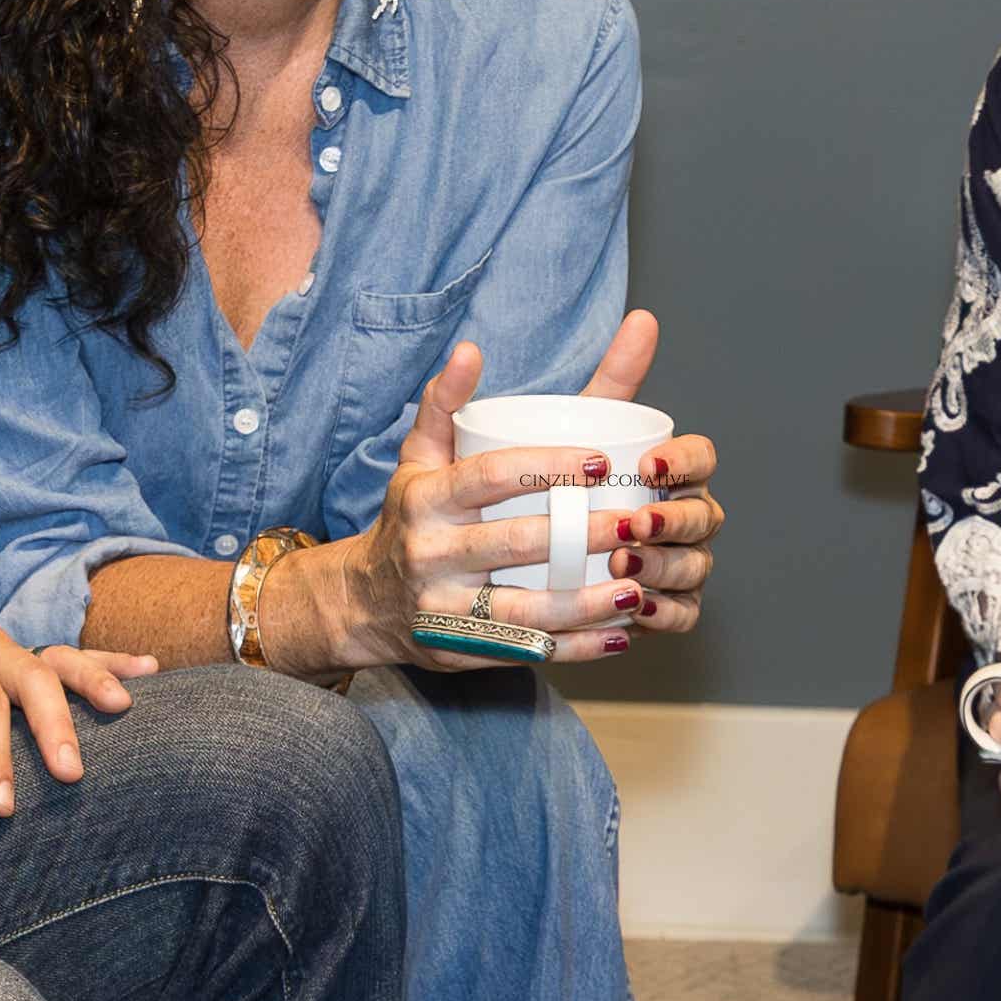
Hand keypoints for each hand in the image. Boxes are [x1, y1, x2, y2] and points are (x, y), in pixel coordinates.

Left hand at [0, 624, 160, 817]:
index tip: (3, 801)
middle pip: (30, 676)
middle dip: (52, 726)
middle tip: (69, 775)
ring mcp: (12, 650)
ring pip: (60, 661)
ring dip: (94, 683)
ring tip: (122, 707)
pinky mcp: (28, 664)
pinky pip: (74, 661)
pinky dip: (111, 665)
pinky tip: (148, 670)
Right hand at [345, 328, 724, 668]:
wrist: (362, 602)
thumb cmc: (410, 517)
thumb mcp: (417, 459)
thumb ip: (445, 403)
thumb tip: (471, 349)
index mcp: (426, 498)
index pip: (490, 475)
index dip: (545, 466)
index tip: (601, 460)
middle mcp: (430, 553)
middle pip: (514, 542)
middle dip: (581, 534)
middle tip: (638, 524)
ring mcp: (442, 607)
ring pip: (523, 608)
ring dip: (585, 602)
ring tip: (637, 588)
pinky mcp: (458, 650)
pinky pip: (524, 651)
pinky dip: (574, 648)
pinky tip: (618, 637)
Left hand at [572, 308, 724, 634]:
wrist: (513, 555)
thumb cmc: (554, 483)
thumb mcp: (571, 427)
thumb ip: (608, 378)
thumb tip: (643, 316)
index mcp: (671, 470)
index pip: (700, 458)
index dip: (685, 461)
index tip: (650, 462)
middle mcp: (684, 515)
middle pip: (704, 516)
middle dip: (674, 520)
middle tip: (632, 523)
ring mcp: (680, 563)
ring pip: (695, 566)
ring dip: (666, 568)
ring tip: (624, 568)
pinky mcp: (665, 608)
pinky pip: (683, 614)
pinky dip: (665, 614)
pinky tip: (637, 610)